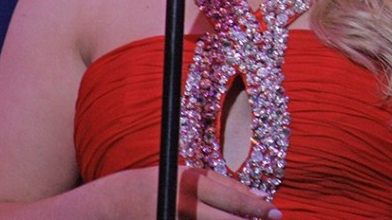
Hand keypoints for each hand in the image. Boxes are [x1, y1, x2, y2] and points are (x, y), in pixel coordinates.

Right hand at [105, 166, 280, 219]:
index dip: (252, 201)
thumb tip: (254, 196)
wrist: (115, 202)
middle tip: (276, 215)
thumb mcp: (186, 176)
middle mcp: (182, 200)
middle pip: (224, 210)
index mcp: (189, 180)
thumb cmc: (160, 186)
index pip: (228, 192)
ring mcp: (174, 217)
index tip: (272, 206)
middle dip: (251, 213)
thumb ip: (216, 185)